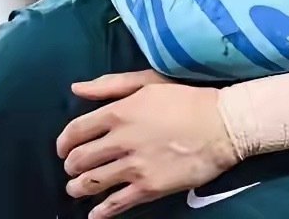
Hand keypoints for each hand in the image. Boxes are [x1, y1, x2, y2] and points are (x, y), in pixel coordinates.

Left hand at [56, 70, 239, 218]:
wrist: (224, 124)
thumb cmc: (188, 99)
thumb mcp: (150, 82)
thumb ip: (111, 85)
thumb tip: (76, 88)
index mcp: (119, 112)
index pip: (76, 130)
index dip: (64, 142)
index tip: (64, 149)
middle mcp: (121, 139)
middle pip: (80, 159)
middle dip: (71, 166)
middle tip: (74, 169)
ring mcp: (134, 166)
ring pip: (91, 183)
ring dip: (78, 188)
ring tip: (78, 189)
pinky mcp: (149, 187)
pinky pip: (115, 204)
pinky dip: (100, 212)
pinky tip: (95, 214)